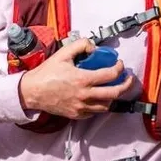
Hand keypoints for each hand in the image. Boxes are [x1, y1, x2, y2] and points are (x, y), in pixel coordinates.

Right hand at [18, 38, 137, 118]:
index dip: (119, 68)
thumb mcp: (63, 53)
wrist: (32, 92)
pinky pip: (94, 112)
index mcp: (83, 79)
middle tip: (128, 79)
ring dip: (112, 97)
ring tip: (113, 88)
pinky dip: (99, 105)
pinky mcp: (77, 114)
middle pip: (114, 93)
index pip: (110, 75)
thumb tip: (94, 47)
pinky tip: (98, 97)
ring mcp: (81, 107)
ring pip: (106, 105)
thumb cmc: (46, 73)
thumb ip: (80, 45)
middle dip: (125, 85)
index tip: (119, 65)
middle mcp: (84, 95)